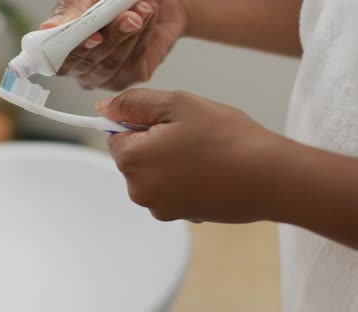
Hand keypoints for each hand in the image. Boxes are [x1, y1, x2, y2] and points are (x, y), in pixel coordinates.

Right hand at [41, 0, 187, 90]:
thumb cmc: (108, 1)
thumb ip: (70, 13)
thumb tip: (47, 28)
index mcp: (62, 51)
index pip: (60, 62)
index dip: (76, 51)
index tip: (95, 36)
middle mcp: (81, 68)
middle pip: (90, 62)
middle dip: (111, 36)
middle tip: (128, 14)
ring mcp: (106, 76)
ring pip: (113, 62)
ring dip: (131, 32)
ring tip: (143, 6)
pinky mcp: (132, 75)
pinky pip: (135, 59)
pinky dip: (144, 34)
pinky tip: (149, 14)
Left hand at [98, 89, 283, 223]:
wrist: (270, 178)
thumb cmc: (226, 138)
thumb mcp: (176, 103)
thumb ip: (133, 103)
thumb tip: (103, 107)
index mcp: (132, 160)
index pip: (114, 135)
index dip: (138, 122)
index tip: (164, 120)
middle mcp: (138, 190)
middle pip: (133, 157)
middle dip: (154, 143)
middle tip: (189, 134)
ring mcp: (159, 208)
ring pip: (153, 174)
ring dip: (169, 162)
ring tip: (203, 153)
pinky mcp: (180, 217)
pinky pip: (171, 191)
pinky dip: (183, 180)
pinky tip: (209, 171)